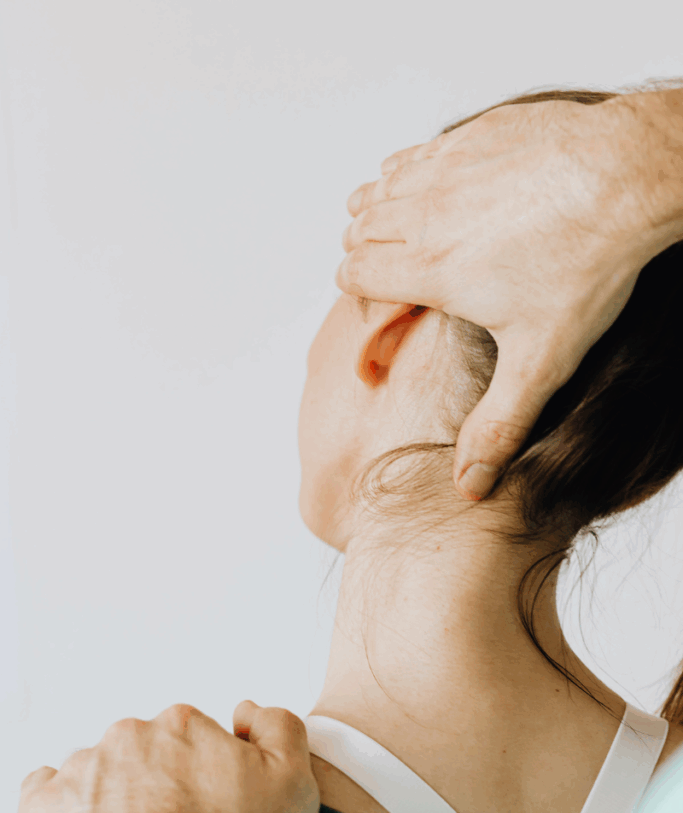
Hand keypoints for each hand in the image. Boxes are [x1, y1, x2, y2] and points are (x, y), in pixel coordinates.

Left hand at [16, 701, 319, 812]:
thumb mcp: (293, 785)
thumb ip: (280, 727)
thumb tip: (245, 710)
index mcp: (183, 724)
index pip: (191, 738)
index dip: (203, 776)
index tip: (209, 812)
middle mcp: (128, 735)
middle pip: (144, 753)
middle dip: (156, 784)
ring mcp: (81, 770)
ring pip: (99, 774)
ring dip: (113, 800)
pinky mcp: (42, 808)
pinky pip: (47, 793)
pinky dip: (64, 811)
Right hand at [337, 95, 670, 497]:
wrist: (628, 179)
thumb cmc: (586, 267)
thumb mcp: (541, 361)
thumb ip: (498, 425)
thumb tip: (468, 486)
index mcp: (429, 268)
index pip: (355, 274)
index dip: (358, 291)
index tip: (378, 302)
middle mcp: (425, 214)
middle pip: (358, 229)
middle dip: (365, 252)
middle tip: (394, 272)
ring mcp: (446, 169)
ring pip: (378, 186)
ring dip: (380, 210)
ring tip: (407, 233)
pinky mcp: (473, 137)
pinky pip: (416, 153)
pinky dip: (411, 173)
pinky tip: (438, 190)